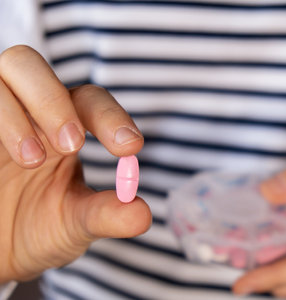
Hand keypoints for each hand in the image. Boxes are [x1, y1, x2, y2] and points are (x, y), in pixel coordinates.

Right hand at [0, 45, 150, 282]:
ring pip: (1, 74)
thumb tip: (143, 214)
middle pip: (32, 66)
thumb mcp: (74, 224)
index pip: (89, 101)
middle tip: (72, 145)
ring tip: (33, 159)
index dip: (110, 116)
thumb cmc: (35, 227)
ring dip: (16, 114)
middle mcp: (26, 111)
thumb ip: (106, 215)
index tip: (130, 147)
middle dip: (54, 99)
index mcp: (63, 125)